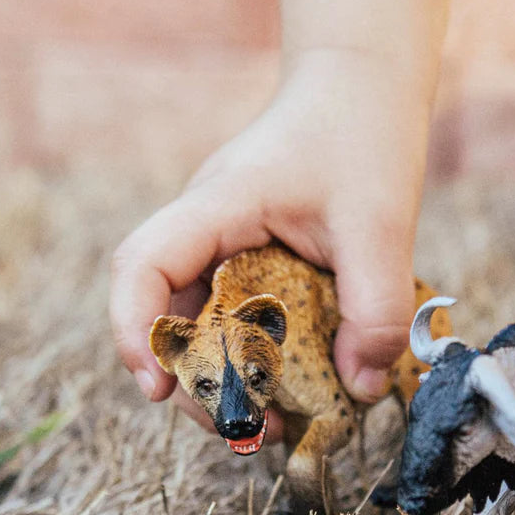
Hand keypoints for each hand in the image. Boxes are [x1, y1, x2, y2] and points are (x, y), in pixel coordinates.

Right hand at [109, 49, 429, 430]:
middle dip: (195, 381)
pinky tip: (297, 382)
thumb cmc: (364, 136)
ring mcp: (230, 244)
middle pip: (167, 315)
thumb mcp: (381, 225)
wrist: (365, 85)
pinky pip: (242, 315)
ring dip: (229, 377)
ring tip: (275, 421)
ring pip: (203, 324)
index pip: (142, 265)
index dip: (134, 330)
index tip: (155, 387)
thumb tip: (361, 387)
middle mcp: (209, 229)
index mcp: (218, 207)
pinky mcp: (258, 258)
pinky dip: (261, 355)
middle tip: (246, 428)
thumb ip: (376, 308)